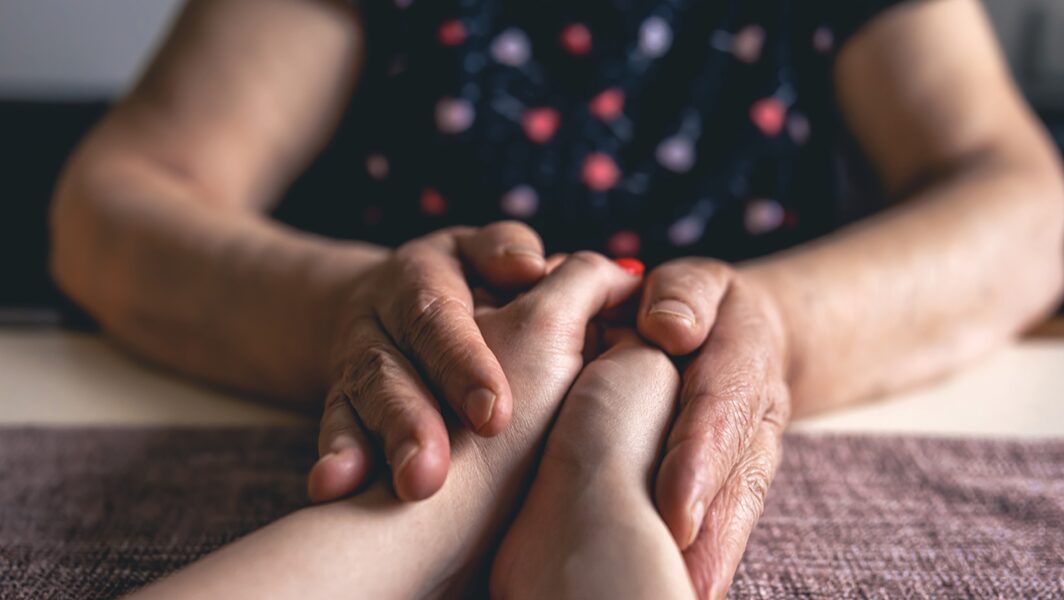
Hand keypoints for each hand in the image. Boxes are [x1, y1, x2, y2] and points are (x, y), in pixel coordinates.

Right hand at [308, 221, 548, 502]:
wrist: (377, 302)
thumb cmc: (456, 280)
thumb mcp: (474, 250)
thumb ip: (503, 249)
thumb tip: (532, 268)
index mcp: (417, 283)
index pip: (438, 321)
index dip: (463, 366)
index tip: (494, 416)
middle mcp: (376, 325)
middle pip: (389, 372)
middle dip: (410, 423)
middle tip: (431, 474)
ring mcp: (352, 368)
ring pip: (358, 406)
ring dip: (375, 448)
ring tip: (404, 488)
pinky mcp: (340, 404)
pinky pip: (334, 429)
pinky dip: (338, 459)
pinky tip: (335, 490)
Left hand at [636, 258, 791, 597]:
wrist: (748, 335)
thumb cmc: (703, 306)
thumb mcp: (697, 283)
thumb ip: (684, 295)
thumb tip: (667, 327)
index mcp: (742, 359)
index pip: (719, 408)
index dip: (699, 458)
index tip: (676, 508)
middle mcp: (754, 416)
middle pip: (737, 477)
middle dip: (713, 532)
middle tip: (680, 583)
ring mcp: (752, 453)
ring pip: (739, 509)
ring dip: (713, 559)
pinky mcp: (739, 482)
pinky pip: (729, 520)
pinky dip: (710, 560)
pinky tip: (684, 592)